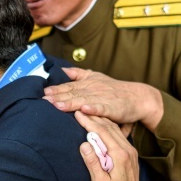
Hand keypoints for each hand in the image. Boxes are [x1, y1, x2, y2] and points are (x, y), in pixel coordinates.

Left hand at [43, 67, 164, 132]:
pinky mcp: (112, 107)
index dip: (56, 89)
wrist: (138, 97)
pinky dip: (93, 108)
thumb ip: (78, 74)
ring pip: (84, 100)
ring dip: (70, 103)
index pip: (69, 86)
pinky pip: (101, 108)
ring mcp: (103, 97)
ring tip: (58, 106)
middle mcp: (94, 88)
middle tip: (44, 101)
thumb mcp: (95, 78)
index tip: (43, 93)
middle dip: (58, 96)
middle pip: (73, 93)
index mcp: (88, 83)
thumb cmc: (115, 90)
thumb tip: (62, 70)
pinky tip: (84, 110)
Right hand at [75, 112, 144, 180]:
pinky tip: (100, 124)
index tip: (77, 113)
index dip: (89, 121)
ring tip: (87, 113)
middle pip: (109, 127)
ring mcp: (130, 151)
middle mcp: (127, 150)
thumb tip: (84, 144)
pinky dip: (107, 126)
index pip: (102, 132)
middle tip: (79, 109)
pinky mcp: (130, 154)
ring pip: (114, 129)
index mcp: (120, 155)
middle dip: (93, 117)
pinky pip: (118, 134)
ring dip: (100, 120)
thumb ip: (93, 163)